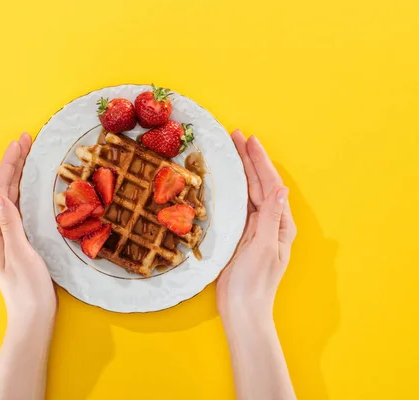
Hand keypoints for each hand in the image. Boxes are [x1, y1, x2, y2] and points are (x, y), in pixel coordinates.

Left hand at [0, 133, 56, 329]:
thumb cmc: (28, 288)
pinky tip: (30, 183)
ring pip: (9, 196)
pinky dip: (24, 189)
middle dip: (12, 163)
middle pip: (2, 188)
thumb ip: (11, 223)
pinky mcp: (17, 240)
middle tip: (25, 140)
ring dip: (17, 173)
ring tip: (27, 153)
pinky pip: (18, 206)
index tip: (20, 143)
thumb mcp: (21, 254)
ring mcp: (5, 235)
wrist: (32, 316)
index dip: (9, 164)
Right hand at [217, 130, 296, 320]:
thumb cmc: (254, 282)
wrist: (242, 308)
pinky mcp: (241, 236)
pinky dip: (234, 189)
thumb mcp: (264, 248)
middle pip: (260, 184)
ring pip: (249, 192)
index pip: (270, 185)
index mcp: (280, 224)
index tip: (249, 140)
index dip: (260, 161)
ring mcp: (255, 229)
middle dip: (249, 160)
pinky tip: (227, 181)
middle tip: (236, 136)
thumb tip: (281, 188)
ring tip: (232, 151)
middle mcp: (270, 223)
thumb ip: (271, 218)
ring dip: (242, 171)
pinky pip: (239, 205)